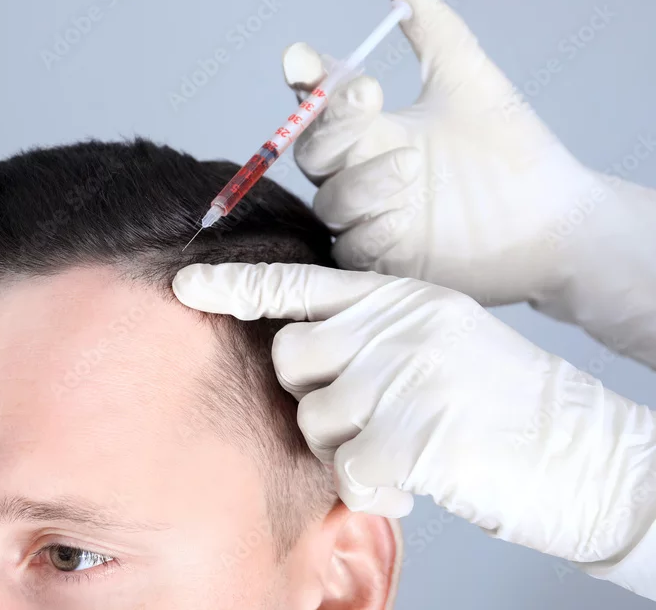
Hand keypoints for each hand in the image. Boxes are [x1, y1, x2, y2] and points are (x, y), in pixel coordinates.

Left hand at [173, 262, 655, 595]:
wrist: (586, 451)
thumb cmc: (504, 400)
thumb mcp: (438, 335)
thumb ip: (370, 331)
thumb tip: (296, 348)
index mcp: (399, 295)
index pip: (298, 283)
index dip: (236, 286)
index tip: (184, 285)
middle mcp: (397, 324)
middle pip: (290, 358)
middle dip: (313, 397)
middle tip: (369, 418)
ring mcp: (407, 375)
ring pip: (314, 420)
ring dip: (348, 448)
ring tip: (408, 444)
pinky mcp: (419, 433)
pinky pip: (348, 470)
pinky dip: (375, 486)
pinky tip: (420, 476)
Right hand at [282, 0, 600, 306]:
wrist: (551, 218)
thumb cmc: (511, 149)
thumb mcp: (469, 79)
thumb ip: (432, 29)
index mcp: (371, 128)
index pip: (319, 103)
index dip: (307, 82)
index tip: (305, 61)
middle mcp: (361, 170)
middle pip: (312, 151)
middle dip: (331, 124)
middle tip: (366, 98)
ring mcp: (369, 217)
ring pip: (329, 201)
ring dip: (359, 182)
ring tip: (410, 166)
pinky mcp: (384, 260)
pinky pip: (353, 248)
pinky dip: (370, 230)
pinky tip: (403, 218)